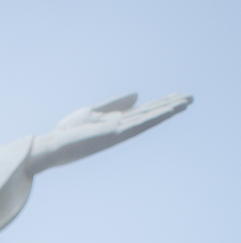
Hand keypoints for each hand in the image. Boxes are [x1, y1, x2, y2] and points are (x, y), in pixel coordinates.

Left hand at [26, 91, 190, 175]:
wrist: (51, 147)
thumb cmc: (66, 132)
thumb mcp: (92, 111)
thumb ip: (114, 104)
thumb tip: (137, 95)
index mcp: (116, 123)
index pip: (143, 111)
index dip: (161, 103)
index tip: (179, 96)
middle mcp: (120, 129)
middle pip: (150, 114)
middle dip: (170, 105)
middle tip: (192, 98)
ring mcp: (118, 132)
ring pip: (148, 119)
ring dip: (167, 110)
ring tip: (186, 102)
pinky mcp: (113, 134)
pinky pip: (138, 123)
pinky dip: (154, 116)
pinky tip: (167, 110)